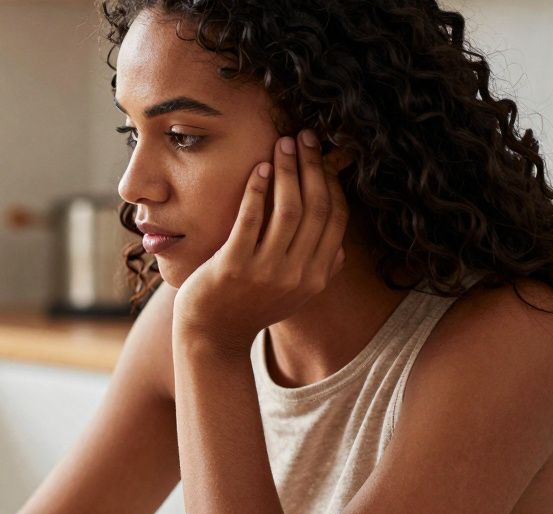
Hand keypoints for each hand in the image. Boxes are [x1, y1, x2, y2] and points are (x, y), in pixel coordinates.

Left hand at [173, 129, 348, 353]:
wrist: (212, 336)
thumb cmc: (250, 308)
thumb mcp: (294, 296)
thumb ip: (319, 272)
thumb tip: (340, 248)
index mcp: (317, 277)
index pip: (336, 218)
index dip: (331, 182)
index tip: (323, 156)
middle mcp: (297, 275)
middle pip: (315, 207)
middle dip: (312, 166)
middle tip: (303, 137)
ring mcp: (265, 271)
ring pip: (288, 209)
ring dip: (287, 171)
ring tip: (281, 145)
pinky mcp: (233, 266)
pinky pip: (250, 219)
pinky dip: (257, 190)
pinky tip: (259, 169)